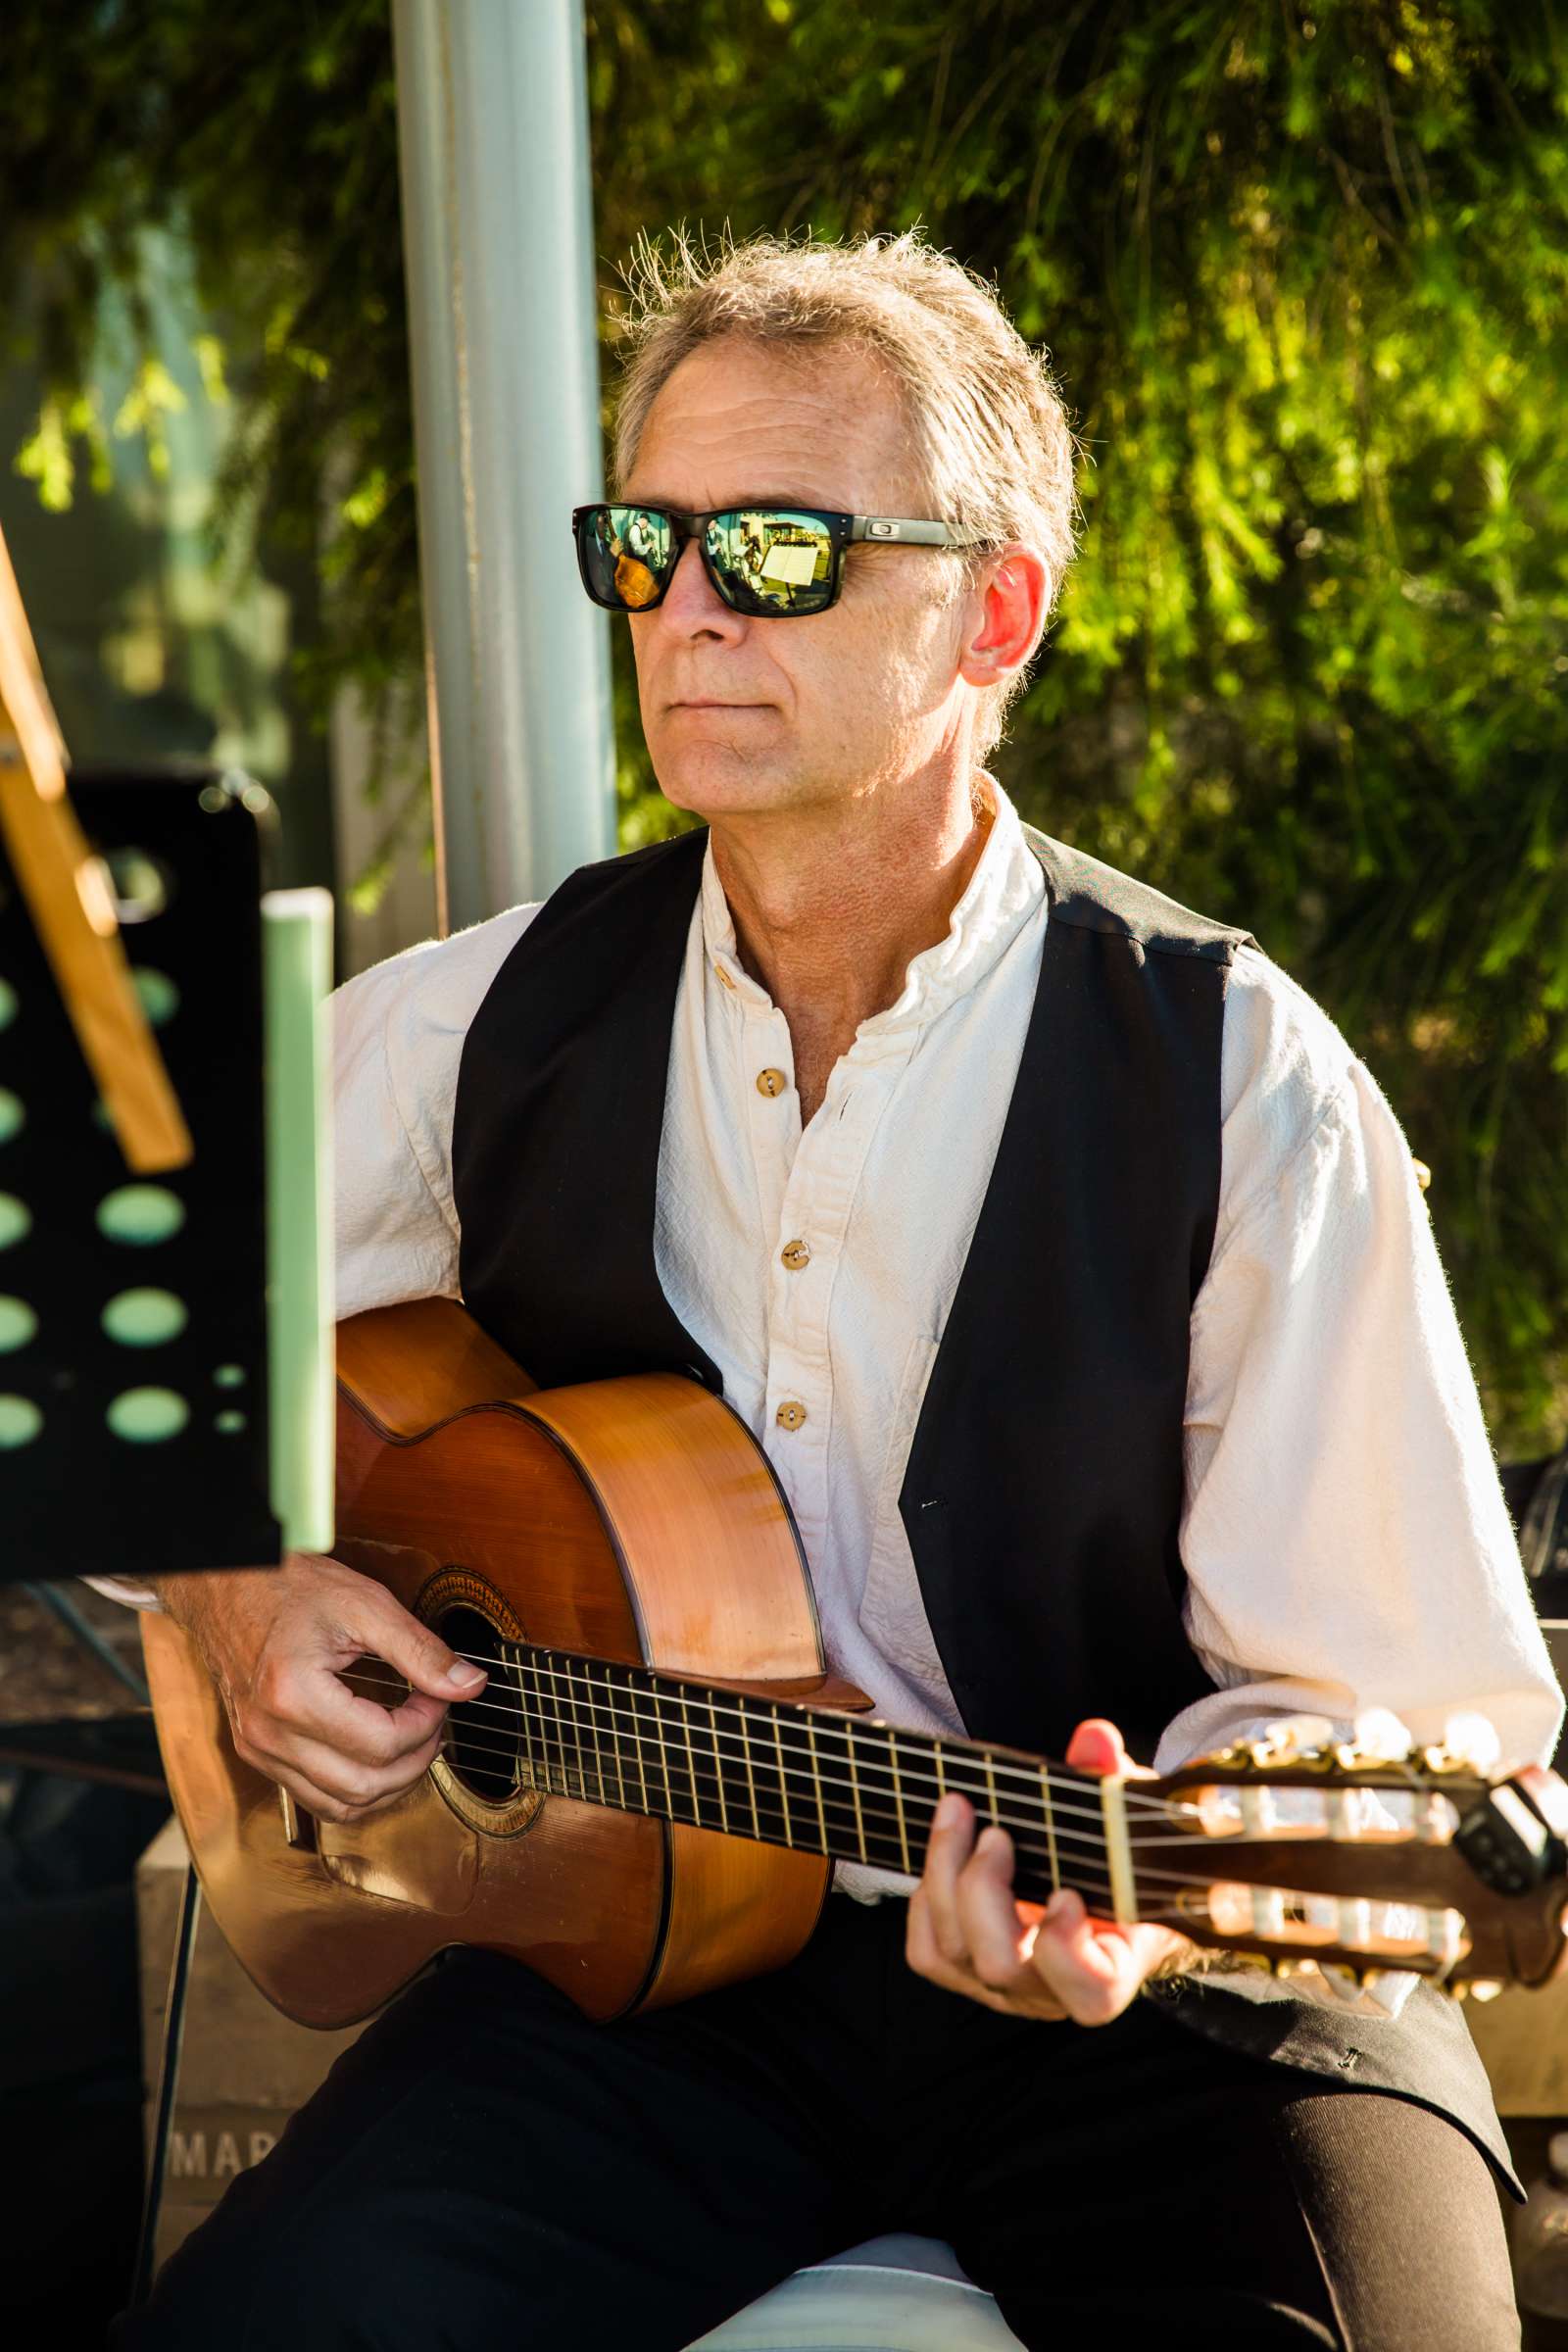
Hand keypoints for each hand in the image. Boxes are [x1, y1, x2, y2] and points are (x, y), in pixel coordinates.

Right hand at [151, 1553, 486, 1824]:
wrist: (226, 1582)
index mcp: (293, 1694)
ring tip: (412, 1741)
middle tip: (434, 1720)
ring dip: (388, 1784)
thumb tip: (469, 1684)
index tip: (439, 1696)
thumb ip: (421, 1650)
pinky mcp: (256, 1752)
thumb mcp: (365, 1604)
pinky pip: (314, 1798)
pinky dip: (355, 1788)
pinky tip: (376, 1755)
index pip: (383, 1744)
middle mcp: (269, 1732)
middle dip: (416, 1760)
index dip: (427, 1724)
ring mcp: (258, 1748)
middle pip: (365, 1786)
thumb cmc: (287, 1585)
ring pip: (340, 1806)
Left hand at [905, 1716, 1195, 2023]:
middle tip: (996, 1833)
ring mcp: (1005, 1987)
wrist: (1099, 1894)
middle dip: (984, 1890)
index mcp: (1111, 1964)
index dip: (1068, 1952)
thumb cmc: (1119, 1862)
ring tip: (960, 1813)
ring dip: (945, 1875)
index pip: (1090, 1990)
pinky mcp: (964, 1974)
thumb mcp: (1128, 1818)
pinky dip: (925, 1899)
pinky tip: (946, 1854)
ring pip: (953, 1953)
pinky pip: (926, 1950)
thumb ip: (1113, 1779)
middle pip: (1001, 1966)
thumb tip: (1095, 1740)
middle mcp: (1053, 1989)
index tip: (1064, 1894)